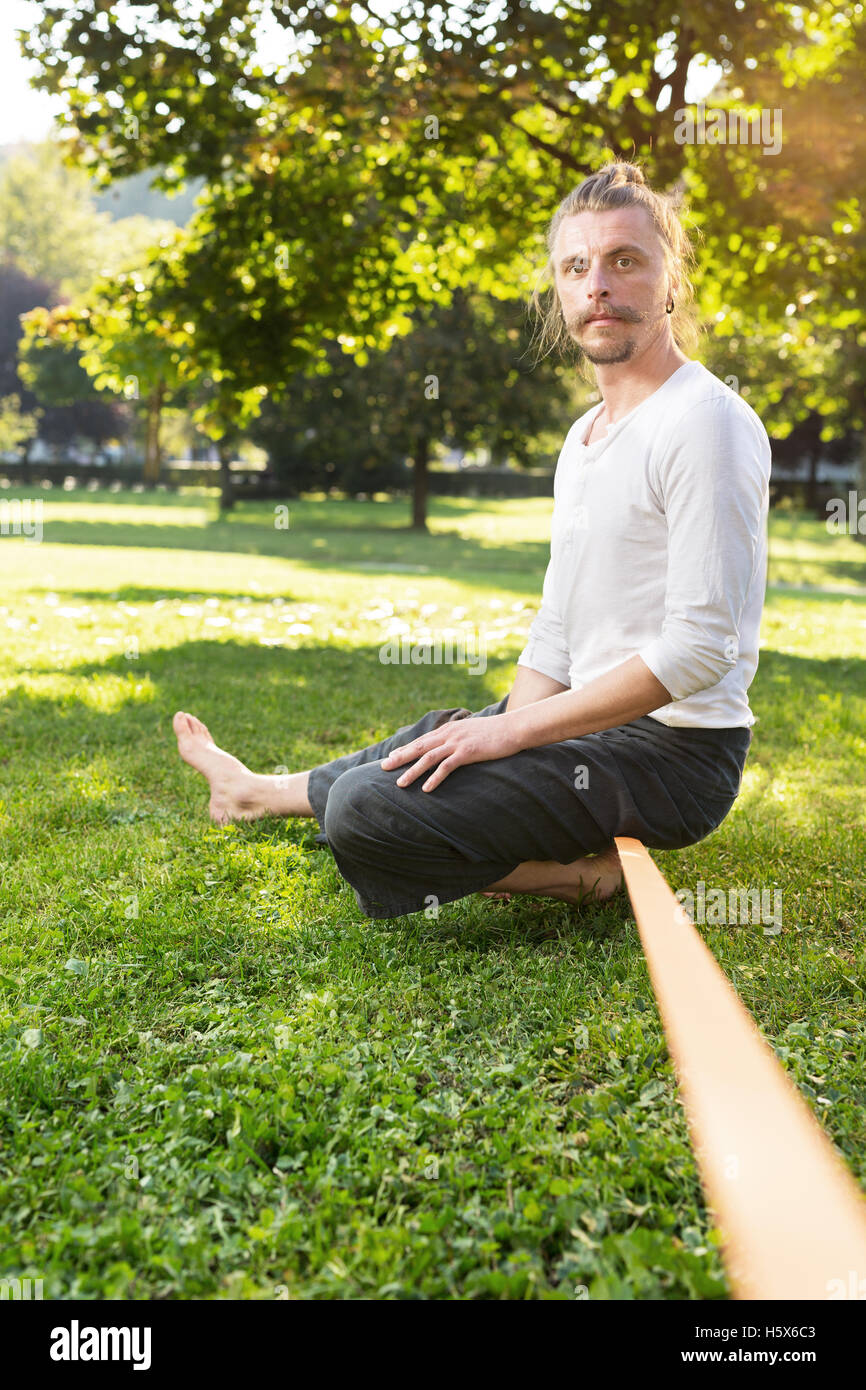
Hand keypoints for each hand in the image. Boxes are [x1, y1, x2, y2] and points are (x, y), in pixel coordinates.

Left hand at [380, 713, 523, 791]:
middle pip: (419, 747)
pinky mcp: (468, 752)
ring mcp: (457, 743)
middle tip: (383, 767)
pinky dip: (435, 778)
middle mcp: (449, 734)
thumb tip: (453, 747)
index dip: (406, 748)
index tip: (392, 756)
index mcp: (449, 729)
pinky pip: (447, 767)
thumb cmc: (496, 732)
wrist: (515, 727)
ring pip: (428, 758)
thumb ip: (460, 737)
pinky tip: (426, 789)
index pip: (423, 740)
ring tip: (400, 784)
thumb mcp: (473, 732)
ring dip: (412, 771)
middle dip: (400, 758)